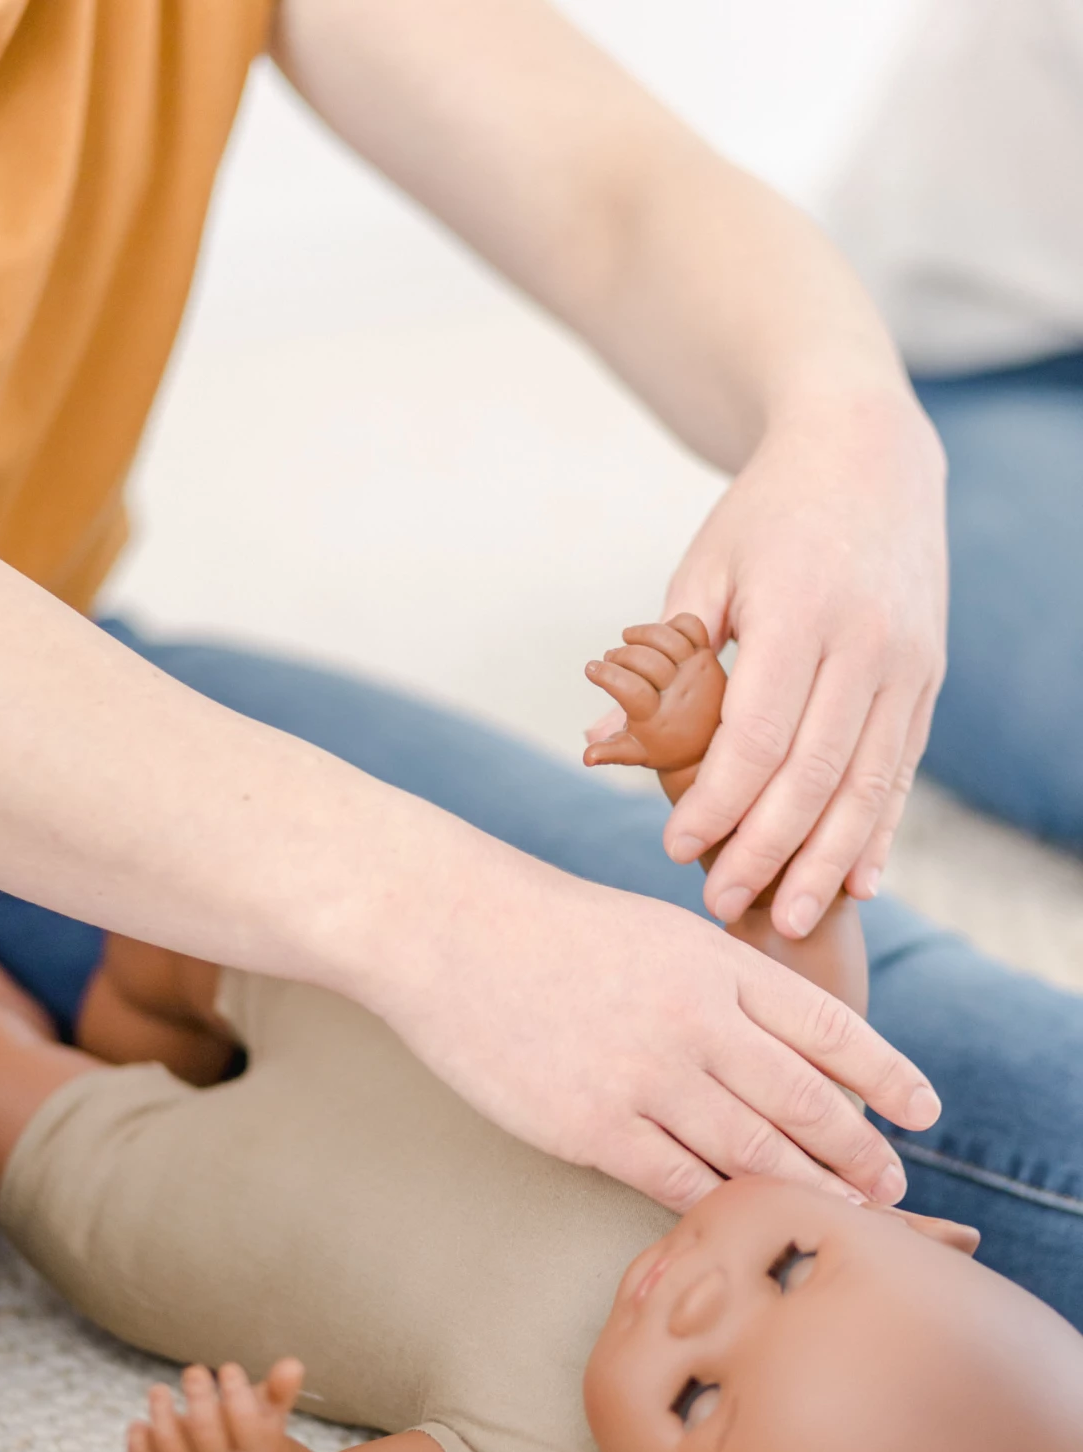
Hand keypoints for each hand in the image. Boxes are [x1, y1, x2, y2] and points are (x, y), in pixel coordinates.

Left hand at [128, 1358, 302, 1451]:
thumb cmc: (251, 1436)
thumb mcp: (270, 1416)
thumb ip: (281, 1392)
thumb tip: (293, 1364)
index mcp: (252, 1451)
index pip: (245, 1425)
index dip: (236, 1393)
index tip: (228, 1368)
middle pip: (206, 1435)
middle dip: (198, 1398)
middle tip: (193, 1371)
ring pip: (170, 1450)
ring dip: (161, 1415)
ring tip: (158, 1390)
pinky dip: (136, 1444)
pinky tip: (138, 1423)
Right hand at [371, 840, 938, 1212]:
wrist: (447, 931)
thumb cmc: (549, 929)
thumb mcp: (658, 932)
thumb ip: (723, 984)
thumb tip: (787, 1047)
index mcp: (717, 963)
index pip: (830, 1026)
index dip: (885, 1074)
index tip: (921, 1109)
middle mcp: (696, 1019)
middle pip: (806, 1102)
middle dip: (860, 1152)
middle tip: (894, 1186)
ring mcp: (646, 1077)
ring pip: (753, 1153)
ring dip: (809, 1190)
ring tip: (842, 1215)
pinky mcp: (592, 1127)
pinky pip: (678, 1184)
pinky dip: (723, 1209)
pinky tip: (748, 1225)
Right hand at [583, 615, 724, 791]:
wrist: (707, 743)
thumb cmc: (664, 746)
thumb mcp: (635, 752)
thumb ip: (610, 751)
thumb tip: (586, 757)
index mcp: (657, 716)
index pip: (630, 689)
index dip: (606, 676)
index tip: (590, 670)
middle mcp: (679, 691)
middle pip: (646, 660)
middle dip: (620, 655)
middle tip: (610, 659)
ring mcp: (695, 671)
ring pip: (668, 637)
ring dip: (642, 632)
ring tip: (627, 638)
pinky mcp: (706, 656)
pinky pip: (692, 626)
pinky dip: (672, 624)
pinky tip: (655, 634)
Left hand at [657, 393, 946, 936]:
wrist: (868, 453)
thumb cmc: (766, 516)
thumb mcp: (704, 569)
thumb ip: (663, 662)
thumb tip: (600, 746)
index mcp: (797, 612)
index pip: (756, 734)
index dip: (717, 801)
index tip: (676, 849)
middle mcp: (864, 643)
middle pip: (813, 772)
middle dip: (765, 849)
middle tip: (719, 903)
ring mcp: (906, 664)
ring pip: (867, 783)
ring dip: (828, 861)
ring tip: (792, 921)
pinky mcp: (928, 678)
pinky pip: (903, 770)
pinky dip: (882, 831)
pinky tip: (861, 883)